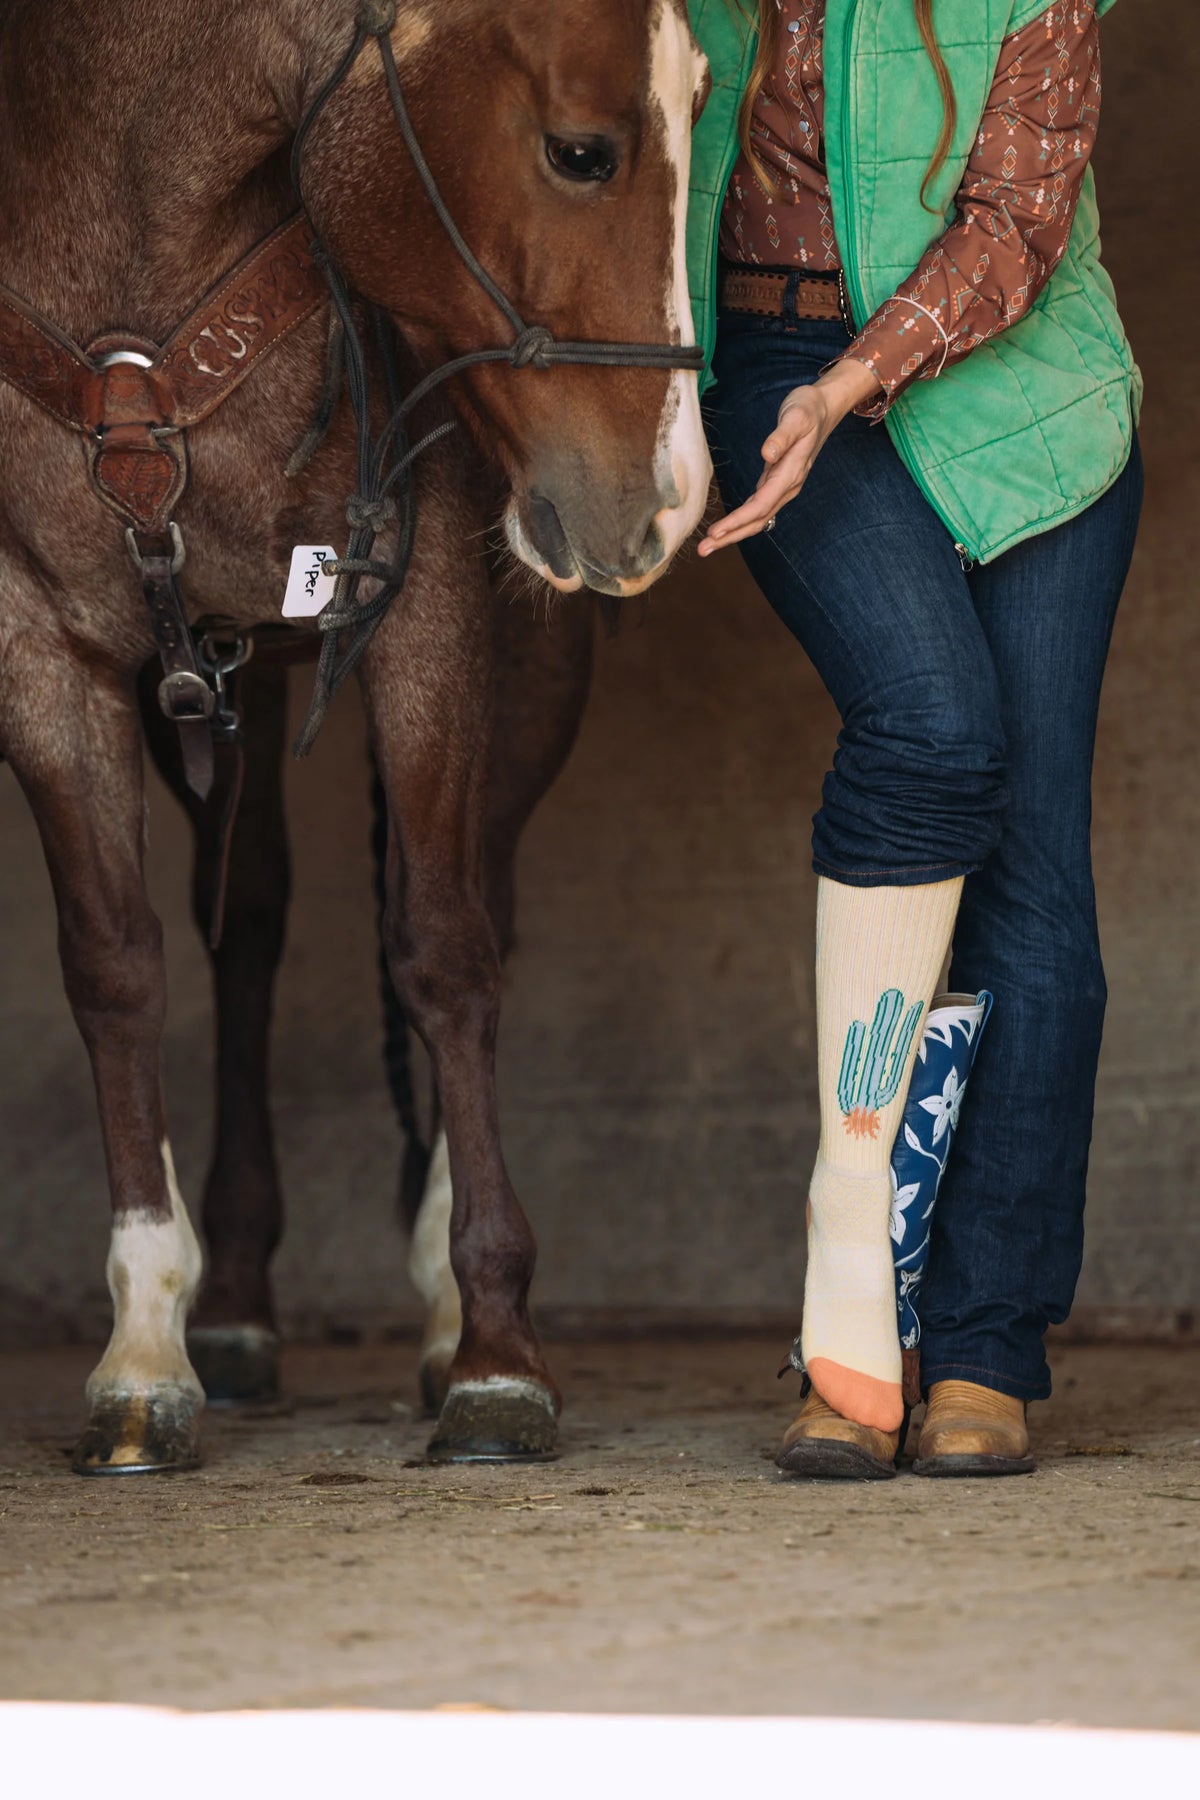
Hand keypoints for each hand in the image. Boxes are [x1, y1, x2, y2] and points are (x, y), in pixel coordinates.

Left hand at [698, 357, 881, 555]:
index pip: (760, 505)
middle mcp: (788, 486)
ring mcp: (782, 487)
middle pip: (757, 520)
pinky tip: (726, 529)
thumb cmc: (808, 409)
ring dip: (733, 533)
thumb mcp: (796, 417)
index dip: (737, 521)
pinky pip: (757, 509)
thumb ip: (782, 436)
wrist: (823, 408)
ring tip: (709, 544)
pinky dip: (740, 521)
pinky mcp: (776, 483)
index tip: (715, 532)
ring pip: (757, 518)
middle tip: (704, 550)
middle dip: (730, 537)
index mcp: (791, 474)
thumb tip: (766, 454)